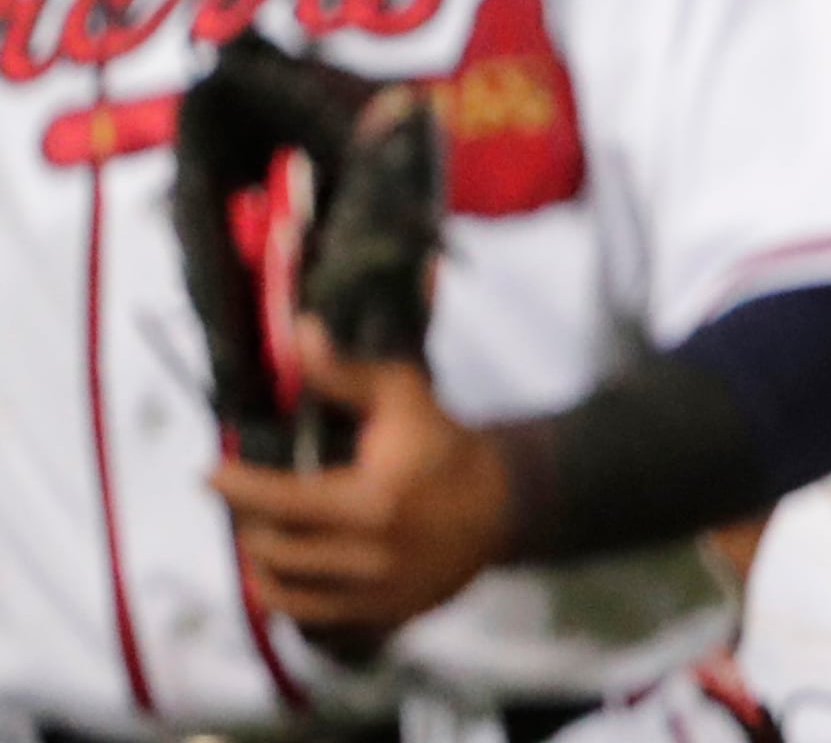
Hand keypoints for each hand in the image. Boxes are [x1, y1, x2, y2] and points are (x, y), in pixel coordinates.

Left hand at [208, 319, 514, 635]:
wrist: (502, 502)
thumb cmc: (442, 444)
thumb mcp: (402, 396)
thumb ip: (345, 372)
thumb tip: (299, 333)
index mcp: (371, 501)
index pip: (277, 501)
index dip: (235, 487)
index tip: (210, 473)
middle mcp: (368, 556)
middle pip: (272, 547)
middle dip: (246, 520)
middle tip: (239, 498)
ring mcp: (373, 592)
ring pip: (282, 589)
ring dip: (258, 559)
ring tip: (258, 531)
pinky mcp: (379, 614)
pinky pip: (308, 614)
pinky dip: (283, 593)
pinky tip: (280, 567)